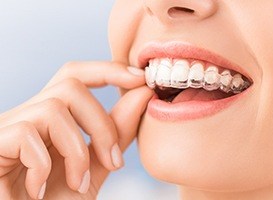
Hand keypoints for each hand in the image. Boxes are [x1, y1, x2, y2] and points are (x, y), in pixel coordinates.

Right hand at [0, 61, 152, 198]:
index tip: (139, 78)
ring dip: (76, 151)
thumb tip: (142, 94)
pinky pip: (25, 134)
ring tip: (77, 183)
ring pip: (53, 108)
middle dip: (101, 124)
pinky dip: (43, 166)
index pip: (77, 77)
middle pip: (70, 86)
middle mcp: (29, 115)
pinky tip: (39, 190)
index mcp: (53, 119)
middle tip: (114, 161)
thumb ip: (115, 134)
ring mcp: (8, 127)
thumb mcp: (94, 166)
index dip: (108, 70)